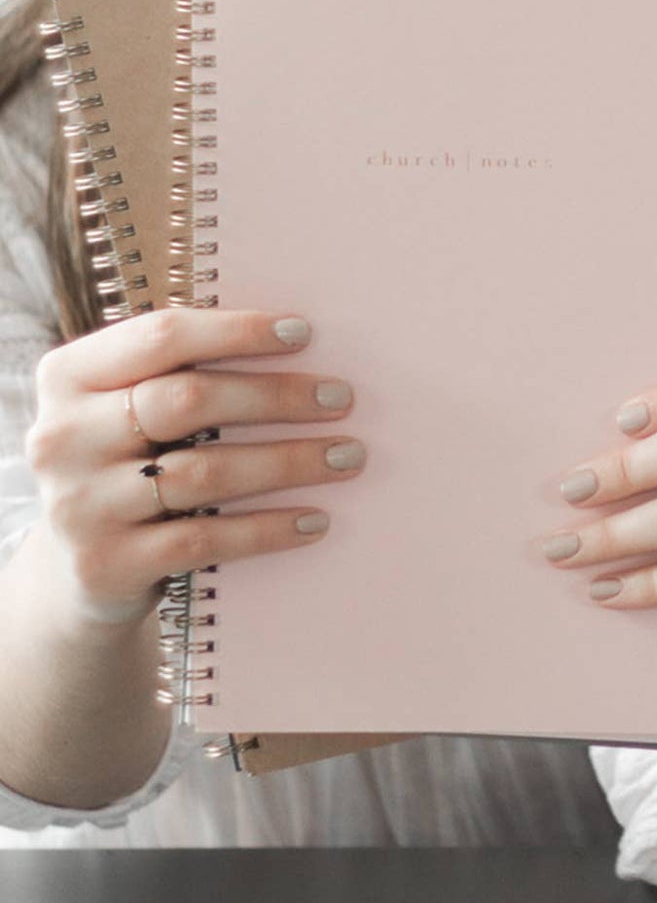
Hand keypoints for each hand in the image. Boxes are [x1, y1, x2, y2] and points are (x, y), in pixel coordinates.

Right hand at [27, 309, 361, 626]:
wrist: (81, 571)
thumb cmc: (132, 462)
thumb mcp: (133, 408)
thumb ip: (187, 371)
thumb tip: (301, 342)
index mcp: (71, 378)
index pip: (161, 336)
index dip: (238, 331)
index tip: (305, 333)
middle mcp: (62, 438)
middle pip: (188, 399)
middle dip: (276, 397)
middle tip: (342, 398)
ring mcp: (79, 505)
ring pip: (204, 472)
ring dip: (289, 462)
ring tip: (347, 456)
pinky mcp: (105, 565)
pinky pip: (204, 538)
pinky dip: (268, 528)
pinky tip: (315, 519)